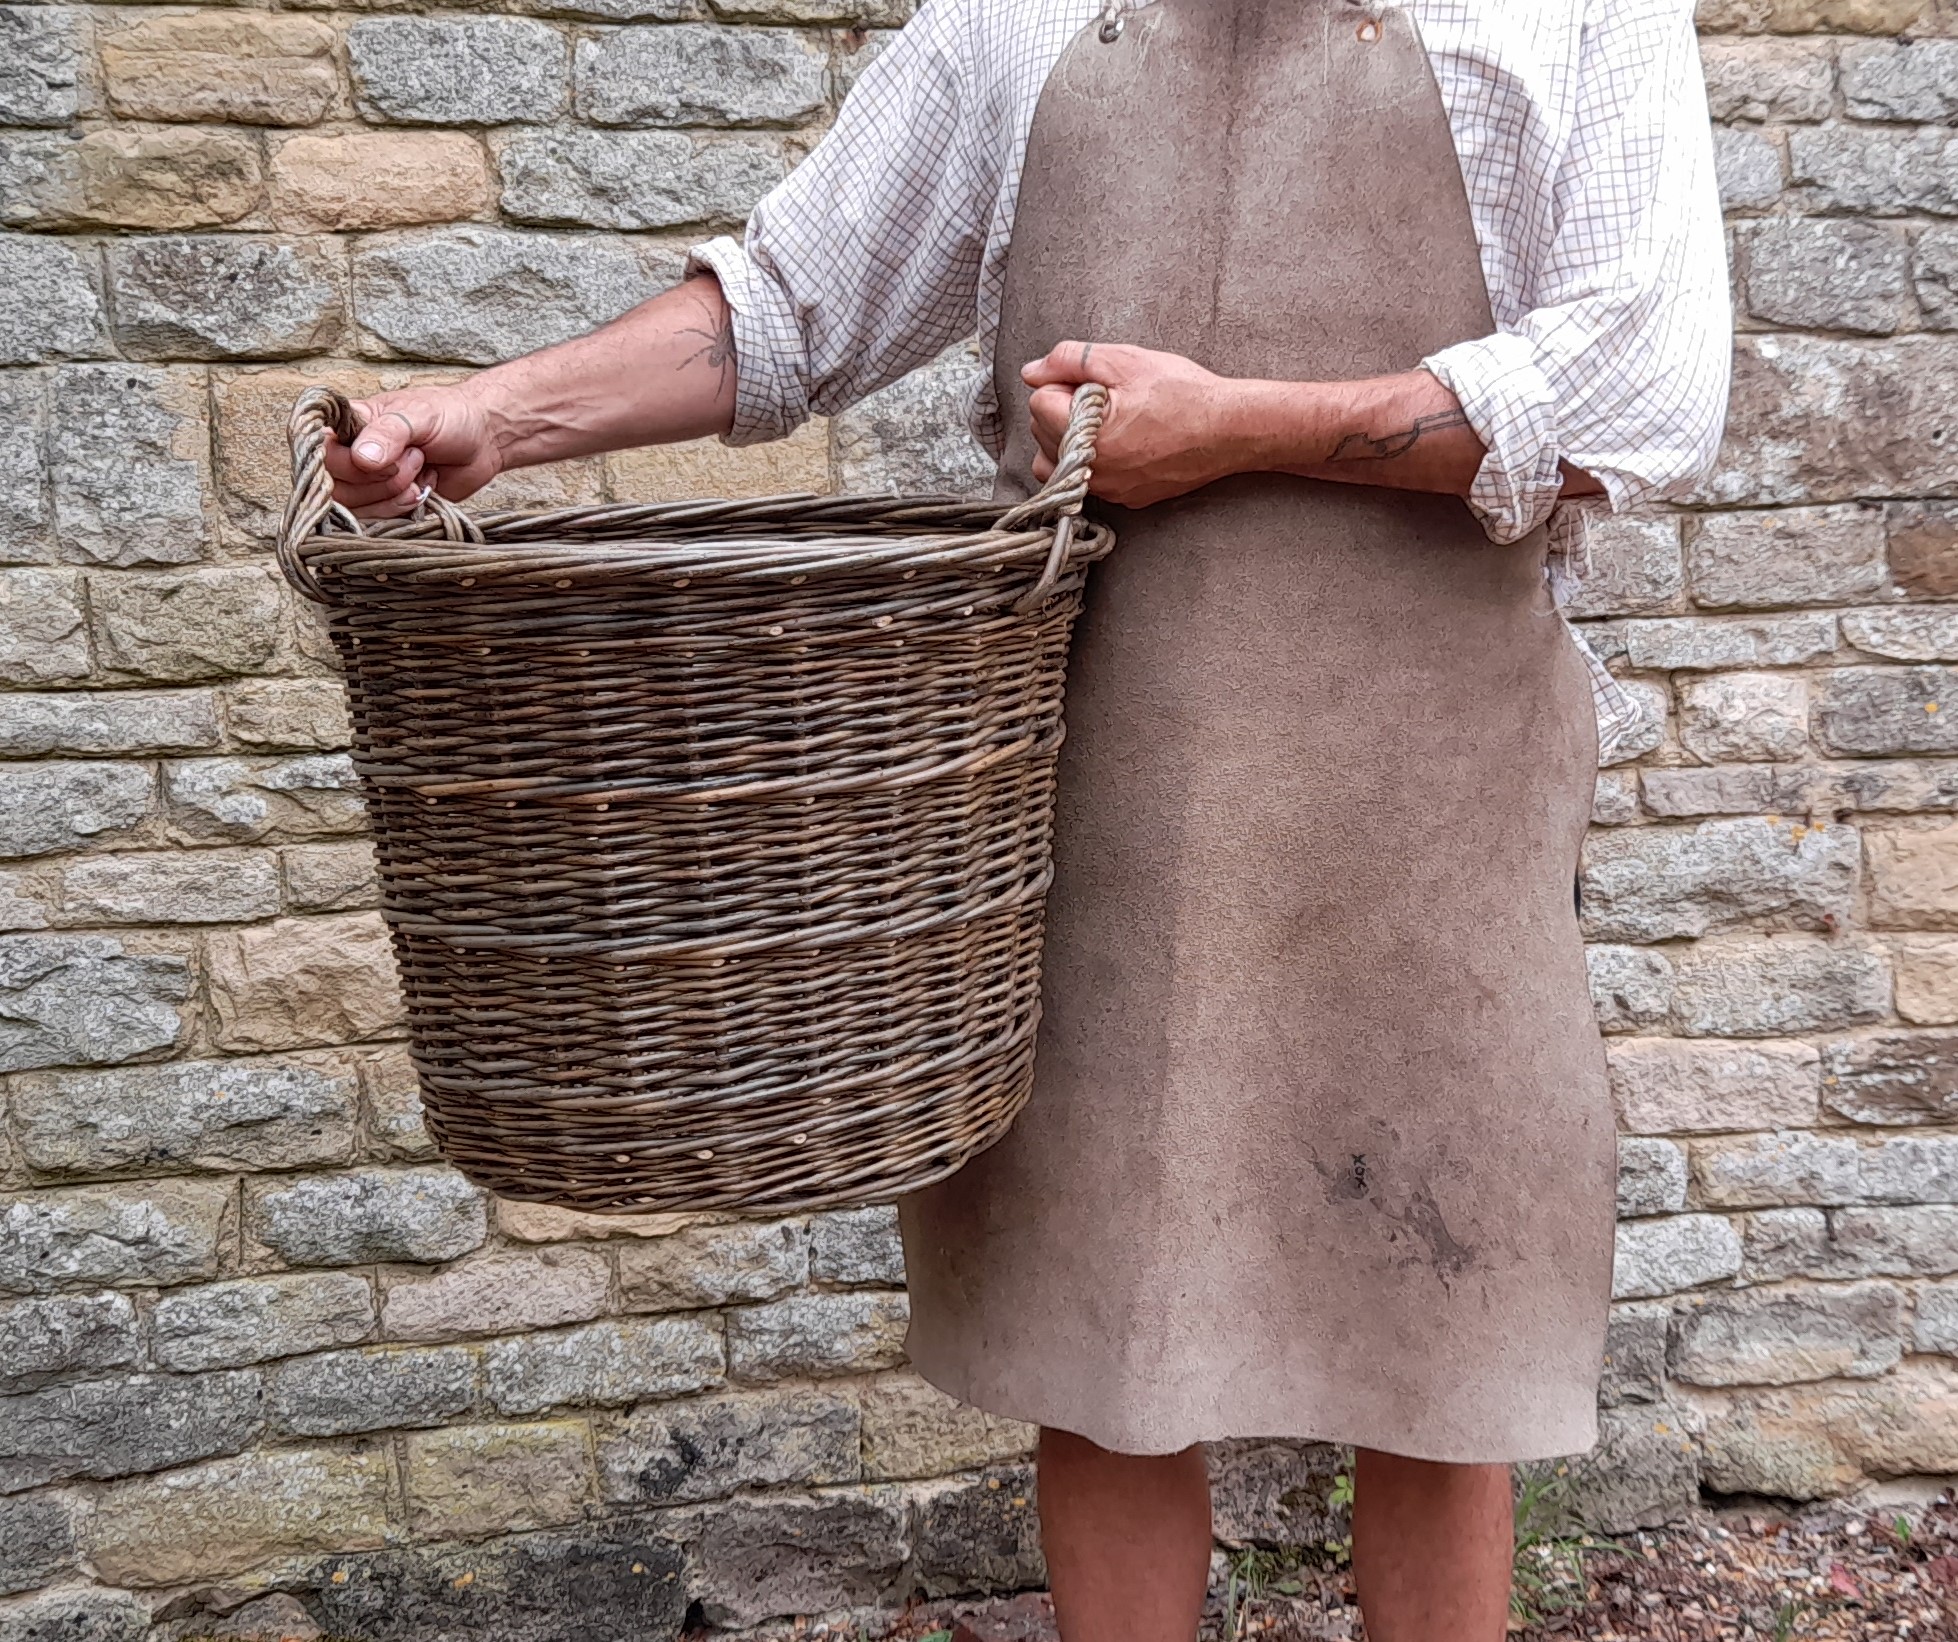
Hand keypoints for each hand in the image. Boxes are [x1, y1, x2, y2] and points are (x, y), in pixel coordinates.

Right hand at [323, 385, 505, 518]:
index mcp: (350, 426)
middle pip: (335, 485)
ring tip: (421, 468)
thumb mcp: (420, 415)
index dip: (347, 462)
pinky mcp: (386, 504)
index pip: (321, 452)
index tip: (381, 457)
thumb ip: (389, 433)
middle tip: (414, 457)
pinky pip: (377, 520)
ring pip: (355, 507)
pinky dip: (402, 508)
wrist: (484, 441)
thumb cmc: (451, 417)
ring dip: (393, 493)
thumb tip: (362, 457)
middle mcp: (351, 454)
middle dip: (380, 478)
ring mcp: (367, 483)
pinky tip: (422, 490)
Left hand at [1022, 341, 1241, 507]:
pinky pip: (1088, 479)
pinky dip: (1092, 459)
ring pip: (1057, 464)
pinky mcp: (1126, 498)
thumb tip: (1032, 371)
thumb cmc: (1183, 392)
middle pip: (1043, 434)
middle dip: (1062, 411)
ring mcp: (1110, 489)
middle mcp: (1094, 471)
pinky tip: (1122, 441)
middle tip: (1104, 398)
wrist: (1229, 429)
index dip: (1063, 384)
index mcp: (1088, 436)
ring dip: (1068, 439)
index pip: (1038, 403)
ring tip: (1103, 420)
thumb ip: (1071, 359)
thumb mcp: (1125, 361)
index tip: (1093, 383)